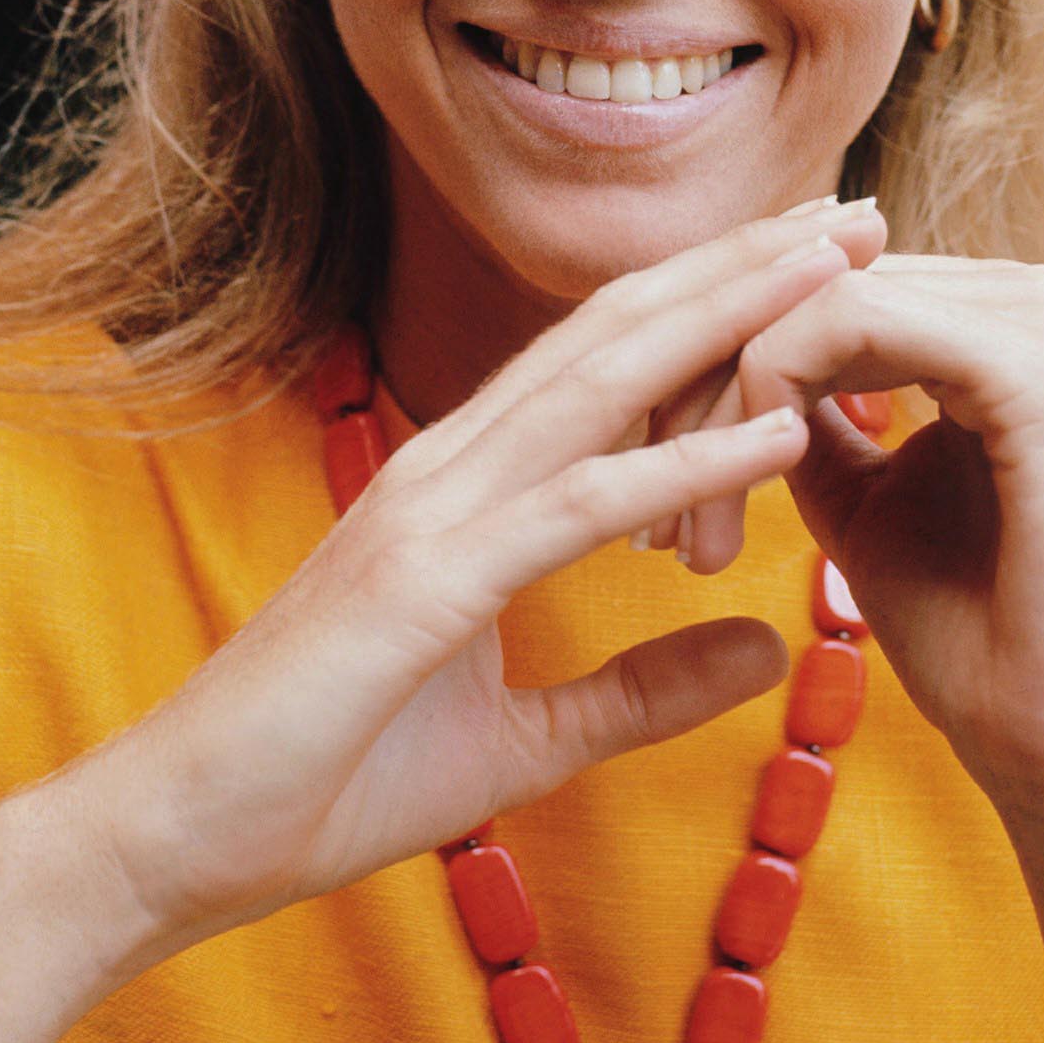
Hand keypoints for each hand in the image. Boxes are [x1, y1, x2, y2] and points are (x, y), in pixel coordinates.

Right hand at [56, 202, 882, 951]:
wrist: (182, 832)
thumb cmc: (326, 776)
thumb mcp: (521, 741)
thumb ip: (638, 690)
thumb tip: (762, 650)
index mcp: (466, 481)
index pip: (610, 357)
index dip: (715, 295)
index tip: (822, 256)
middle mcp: (453, 462)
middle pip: (622, 330)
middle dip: (744, 265)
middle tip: (861, 210)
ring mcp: (436, 507)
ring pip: (606, 381)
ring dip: (731, 316)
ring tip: (841, 268)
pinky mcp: (429, 577)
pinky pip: (580, 505)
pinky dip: (684, 462)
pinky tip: (777, 437)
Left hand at [653, 253, 1043, 831]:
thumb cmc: (977, 645)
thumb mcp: (861, 499)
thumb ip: (805, 413)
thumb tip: (726, 361)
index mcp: (997, 315)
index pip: (814, 288)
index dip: (710, 366)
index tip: (628, 475)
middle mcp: (1028, 291)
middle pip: (799, 284)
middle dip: (692, 387)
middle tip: (621, 508)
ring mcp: (1038, 315)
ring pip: (805, 300)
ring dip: (713, 411)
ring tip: (678, 544)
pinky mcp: (1032, 362)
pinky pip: (843, 325)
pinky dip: (760, 398)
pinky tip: (724, 503)